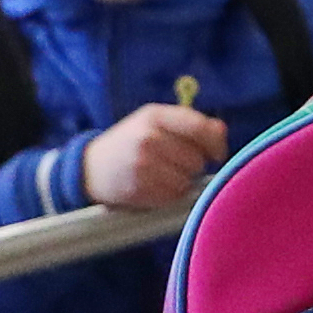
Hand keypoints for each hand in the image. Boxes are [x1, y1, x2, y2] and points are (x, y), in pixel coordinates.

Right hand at [82, 103, 228, 211]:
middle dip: (193, 165)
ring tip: (163, 174)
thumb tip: (222, 131)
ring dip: (182, 181)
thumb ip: (190, 123)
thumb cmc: (132, 141)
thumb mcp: (155, 122)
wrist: (91, 167)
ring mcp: (141, 165)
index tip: (217, 154)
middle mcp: (147, 138)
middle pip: (196, 160)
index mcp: (154, 116)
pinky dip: (170, 195)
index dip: (215, 144)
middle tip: (174, 163)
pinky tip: (155, 186)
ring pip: (187, 181)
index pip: (200, 128)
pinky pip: (173, 197)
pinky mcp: (137, 189)